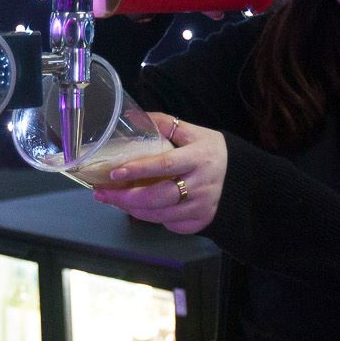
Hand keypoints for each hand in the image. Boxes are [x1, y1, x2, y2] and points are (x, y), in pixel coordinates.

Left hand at [91, 113, 225, 234]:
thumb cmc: (206, 149)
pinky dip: (149, 217)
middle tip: (102, 193)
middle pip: (159, 197)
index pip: (166, 165)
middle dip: (126, 198)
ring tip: (112, 199)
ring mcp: (202, 206)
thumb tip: (130, 117)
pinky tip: (135, 208)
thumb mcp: (190, 131)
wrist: (237, 173)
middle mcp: (202, 185)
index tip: (114, 173)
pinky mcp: (200, 221)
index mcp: (198, 158)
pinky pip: (168, 223)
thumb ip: (162, 123)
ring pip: (160, 215)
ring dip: (131, 209)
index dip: (139, 170)